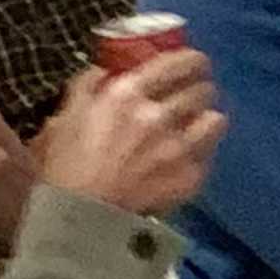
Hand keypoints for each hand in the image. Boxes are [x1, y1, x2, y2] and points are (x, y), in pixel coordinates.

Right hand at [32, 52, 225, 222]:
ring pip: (216, 120)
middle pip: (203, 90)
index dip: (191, 59)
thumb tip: (104, 69)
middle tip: (194, 93)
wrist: (79, 219)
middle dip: (201, 88)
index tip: (193, 62)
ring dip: (207, 119)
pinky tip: (190, 155)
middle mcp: (159, 116)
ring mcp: (179, 148)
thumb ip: (86, 87)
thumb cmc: (64, 166)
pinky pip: (210, 154)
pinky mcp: (190, 177)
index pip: (177, 63)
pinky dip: (202, 151)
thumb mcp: (63, 117)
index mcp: (127, 95)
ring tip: (198, 124)